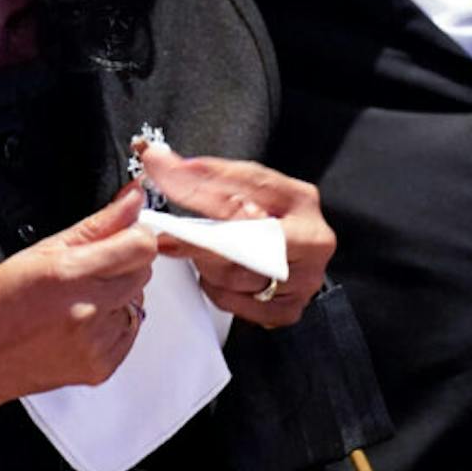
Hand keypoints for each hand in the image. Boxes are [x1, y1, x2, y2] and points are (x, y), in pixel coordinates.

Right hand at [0, 183, 156, 470]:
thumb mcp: (40, 251)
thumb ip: (97, 225)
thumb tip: (132, 199)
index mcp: (70, 275)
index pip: (141, 246)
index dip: (134, 234)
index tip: (122, 235)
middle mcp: (88, 312)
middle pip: (144, 272)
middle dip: (125, 263)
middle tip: (90, 267)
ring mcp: (96, 344)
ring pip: (138, 302)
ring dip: (120, 294)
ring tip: (80, 298)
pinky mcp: (101, 367)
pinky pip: (130, 332)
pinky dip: (114, 322)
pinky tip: (83, 320)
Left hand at [138, 144, 333, 327]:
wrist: (294, 257)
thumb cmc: (270, 221)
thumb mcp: (249, 192)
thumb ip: (209, 178)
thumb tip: (160, 161)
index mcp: (300, 200)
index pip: (250, 184)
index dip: (206, 179)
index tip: (169, 172)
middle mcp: (311, 240)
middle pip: (245, 240)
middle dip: (200, 241)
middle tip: (167, 238)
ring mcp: (303, 279)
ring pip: (235, 275)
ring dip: (204, 264)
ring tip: (195, 252)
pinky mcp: (288, 309)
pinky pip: (235, 302)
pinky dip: (215, 288)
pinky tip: (214, 275)